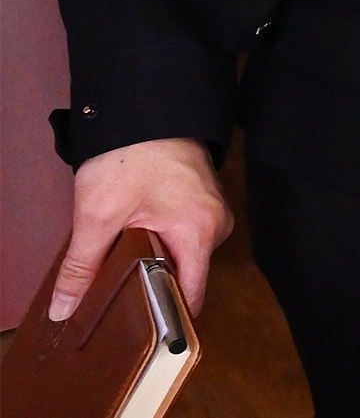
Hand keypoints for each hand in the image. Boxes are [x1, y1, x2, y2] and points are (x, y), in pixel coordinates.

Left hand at [52, 137, 230, 321]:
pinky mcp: (203, 198)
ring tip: (118, 267)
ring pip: (182, 254)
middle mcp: (216, 225)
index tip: (134, 334)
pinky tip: (132, 240)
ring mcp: (212, 209)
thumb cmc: (130, 157)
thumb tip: (64, 311)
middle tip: (112, 297)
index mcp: (199, 233)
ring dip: (153, 262)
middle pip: (185, 275)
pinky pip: (184, 234)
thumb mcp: (97, 215)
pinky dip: (159, 242)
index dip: (162, 317)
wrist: (148, 106)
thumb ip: (82, 267)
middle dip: (150, 288)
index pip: (190, 295)